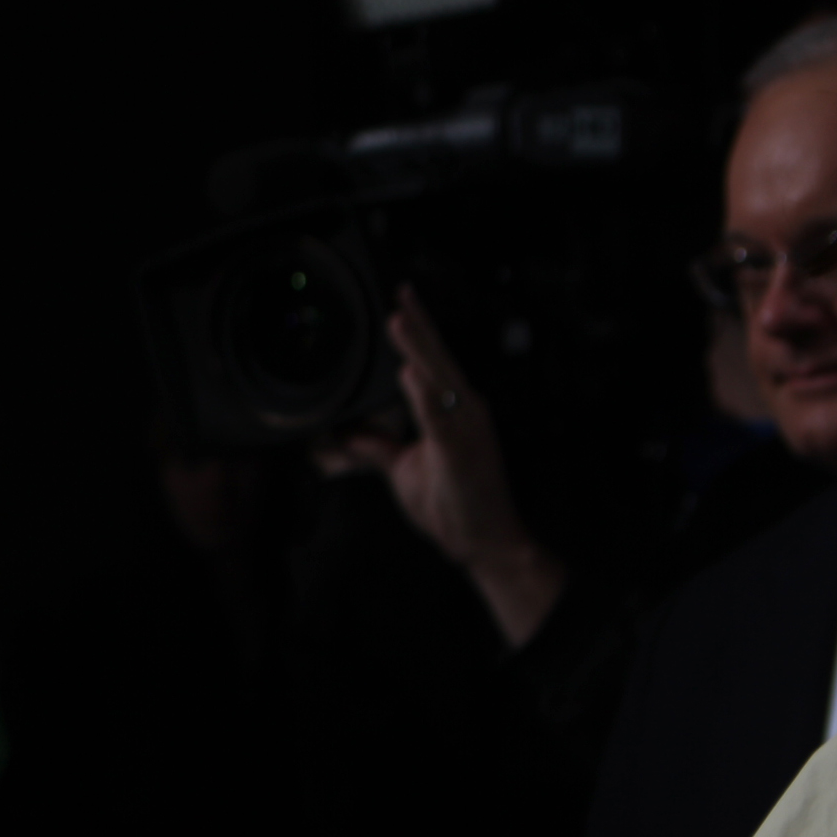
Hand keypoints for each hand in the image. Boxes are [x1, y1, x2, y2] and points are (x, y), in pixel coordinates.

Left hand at [310, 288, 567, 648]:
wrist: (486, 541)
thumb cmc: (455, 504)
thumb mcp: (405, 470)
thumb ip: (379, 448)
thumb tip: (350, 433)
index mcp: (454, 412)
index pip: (434, 364)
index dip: (418, 332)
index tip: (401, 301)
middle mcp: (465, 413)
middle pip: (439, 361)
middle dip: (419, 326)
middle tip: (400, 294)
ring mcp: (466, 430)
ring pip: (440, 381)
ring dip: (419, 349)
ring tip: (399, 321)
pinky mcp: (461, 451)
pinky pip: (440, 418)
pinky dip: (425, 395)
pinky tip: (410, 374)